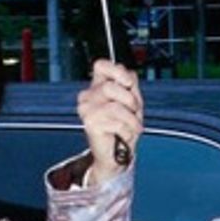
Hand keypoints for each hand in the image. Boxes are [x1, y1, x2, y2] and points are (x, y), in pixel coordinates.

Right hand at [77, 59, 142, 183]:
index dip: (117, 71)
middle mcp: (88, 96)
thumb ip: (130, 85)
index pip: (101, 65)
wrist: (117, 154)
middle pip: (111, 87)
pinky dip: (126, 131)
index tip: (128, 83)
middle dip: (130, 101)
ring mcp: (87, 110)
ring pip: (116, 107)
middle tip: (133, 112)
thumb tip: (129, 76)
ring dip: (131, 119)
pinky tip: (122, 135)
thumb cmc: (124, 127)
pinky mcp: (90, 124)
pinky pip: (117, 123)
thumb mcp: (132, 101)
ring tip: (131, 127)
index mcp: (97, 86)